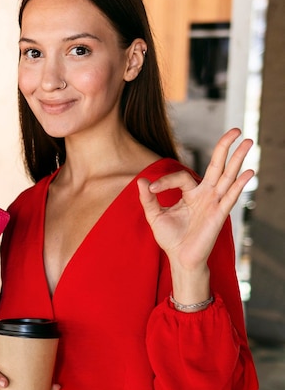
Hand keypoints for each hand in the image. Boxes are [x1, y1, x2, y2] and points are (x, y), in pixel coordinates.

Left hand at [137, 128, 253, 272]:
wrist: (180, 259)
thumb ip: (148, 199)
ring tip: (248, 141)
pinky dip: (239, 185)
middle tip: (236, 130)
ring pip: (228, 177)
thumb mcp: (154, 216)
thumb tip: (141, 181)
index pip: (181, 177)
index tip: (150, 190)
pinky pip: (230, 197)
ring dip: (238, 159)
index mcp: (190, 194)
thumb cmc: (170, 238)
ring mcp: (214, 203)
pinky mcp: (219, 215)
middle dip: (226, 148)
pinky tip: (248, 172)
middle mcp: (205, 195)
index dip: (164, 180)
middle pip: (217, 166)